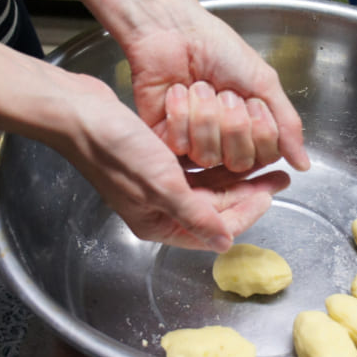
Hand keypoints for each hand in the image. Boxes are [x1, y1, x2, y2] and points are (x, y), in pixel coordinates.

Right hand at [45, 72, 289, 250]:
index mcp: (158, 222)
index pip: (215, 227)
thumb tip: (225, 243)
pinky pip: (194, 166)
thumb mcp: (163, 184)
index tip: (271, 192)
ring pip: (207, 184)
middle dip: (248, 191)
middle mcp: (158, 206)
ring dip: (234, 173)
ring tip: (264, 160)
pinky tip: (231, 146)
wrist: (78, 112)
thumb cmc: (115, 149)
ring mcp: (155, 183)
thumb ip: (196, 215)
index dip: (247, 211)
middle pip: (215, 206)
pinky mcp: (152, 159)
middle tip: (278, 175)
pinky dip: (214, 158)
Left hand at [116, 0, 309, 172]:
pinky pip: (182, 145)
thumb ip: (287, 124)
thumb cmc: (218, 47)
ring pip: (209, 156)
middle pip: (239, 162)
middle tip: (226, 93)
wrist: (175, 30)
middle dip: (234, 123)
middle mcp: (224, 141)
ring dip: (207, 115)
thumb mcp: (264, 83)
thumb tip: (304, 163)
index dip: (263, 132)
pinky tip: (178, 91)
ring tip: (200, 87)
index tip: (254, 102)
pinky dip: (182, 113)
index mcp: (251, 128)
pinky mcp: (165, 138)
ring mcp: (194, 142)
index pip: (267, 157)